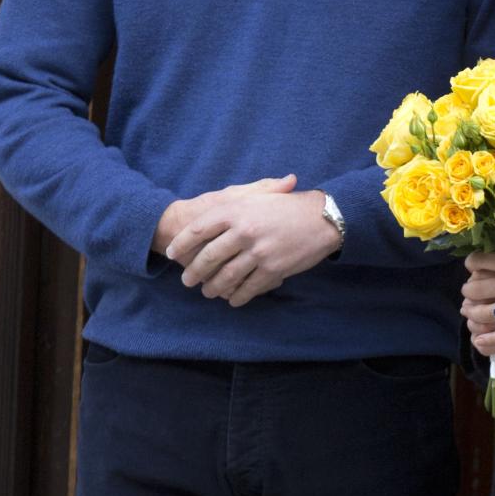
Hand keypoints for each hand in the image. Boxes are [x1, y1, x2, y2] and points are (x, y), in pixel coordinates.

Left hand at [163, 181, 342, 307]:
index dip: (182, 243)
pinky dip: (237, 297)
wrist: (322, 218)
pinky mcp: (272, 269)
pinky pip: (248, 288)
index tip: (171, 253)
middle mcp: (244, 231)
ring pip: (226, 277)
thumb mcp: (259, 196)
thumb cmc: (289, 205)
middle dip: (194, 272)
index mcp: (236, 210)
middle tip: (187, 281)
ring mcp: (258, 252)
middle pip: (208, 257)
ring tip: (208, 292)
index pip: (198, 229)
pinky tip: (233, 299)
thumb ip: (231, 203)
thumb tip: (203, 219)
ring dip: (213, 288)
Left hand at [461, 245, 494, 353]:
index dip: (472, 262)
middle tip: (468, 290)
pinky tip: (479, 340)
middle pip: (480, 289)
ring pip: (490, 313)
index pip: (485, 262)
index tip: (471, 263)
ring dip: (474, 313)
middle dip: (468, 290)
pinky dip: (492, 338)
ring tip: (470, 311)